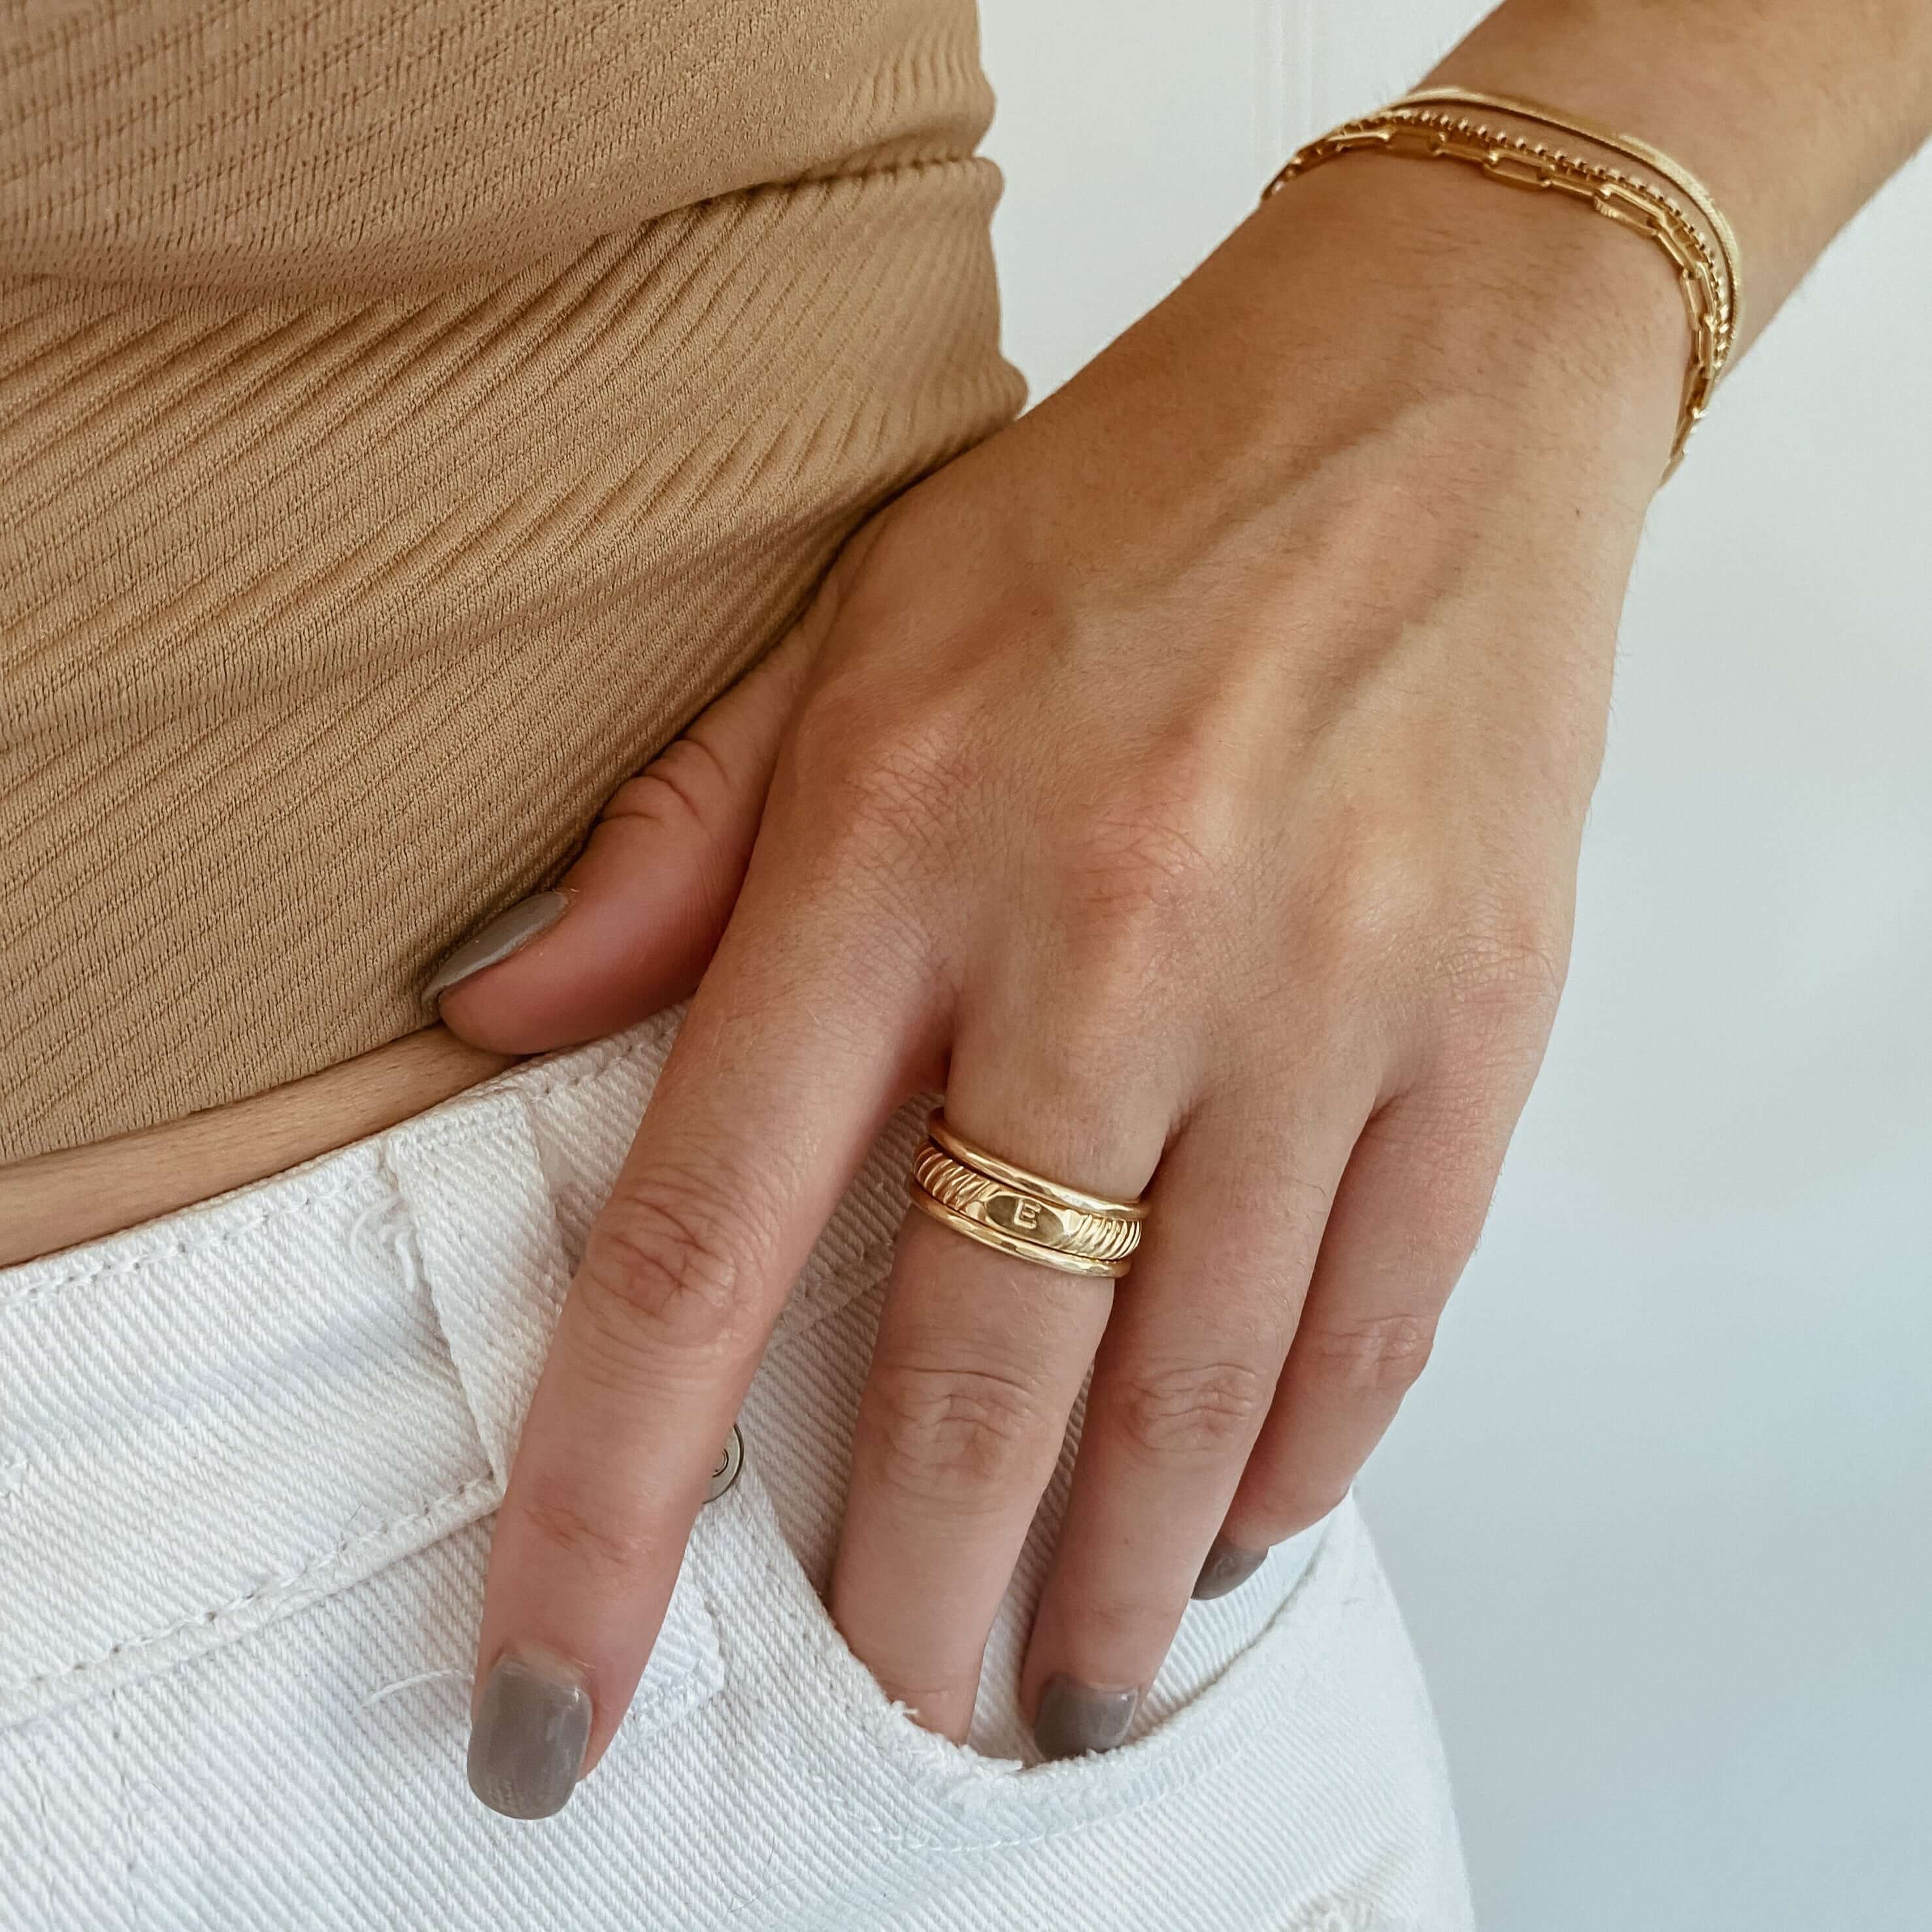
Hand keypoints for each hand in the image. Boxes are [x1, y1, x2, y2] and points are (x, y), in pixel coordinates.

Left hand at [437, 156, 1683, 1814]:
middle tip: (891, 1715)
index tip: (560, 1688)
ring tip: (1057, 1686)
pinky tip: (1233, 1527)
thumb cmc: (1121, 516)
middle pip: (968, 1370)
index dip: (608, 1502)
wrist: (1424, 401)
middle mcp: (1107, 941)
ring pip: (1189, 1385)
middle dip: (909, 1598)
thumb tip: (485, 1018)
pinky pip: (1379, 1309)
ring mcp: (1315, 992)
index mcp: (900, 845)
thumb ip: (665, 850)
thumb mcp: (848, 639)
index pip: (704, 1238)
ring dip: (1107, 1576)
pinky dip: (1297, 1457)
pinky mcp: (1478, 1016)